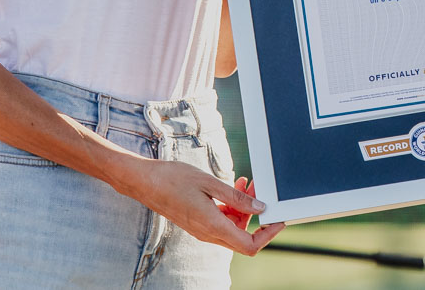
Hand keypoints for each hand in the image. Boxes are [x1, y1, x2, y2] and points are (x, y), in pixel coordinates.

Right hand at [120, 156, 282, 255]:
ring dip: (244, 209)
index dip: (268, 235)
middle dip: (257, 216)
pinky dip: (231, 207)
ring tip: (246, 184)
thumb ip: (236, 198)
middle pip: (243, 237)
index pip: (249, 245)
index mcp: (213, 226)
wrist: (146, 182)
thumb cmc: (173, 180)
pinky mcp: (198, 223)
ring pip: (233, 228)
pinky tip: (232, 188)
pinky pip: (221, 222)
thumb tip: (260, 207)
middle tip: (259, 191)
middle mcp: (208, 233)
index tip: (277, 219)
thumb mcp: (210, 183)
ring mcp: (202, 230)